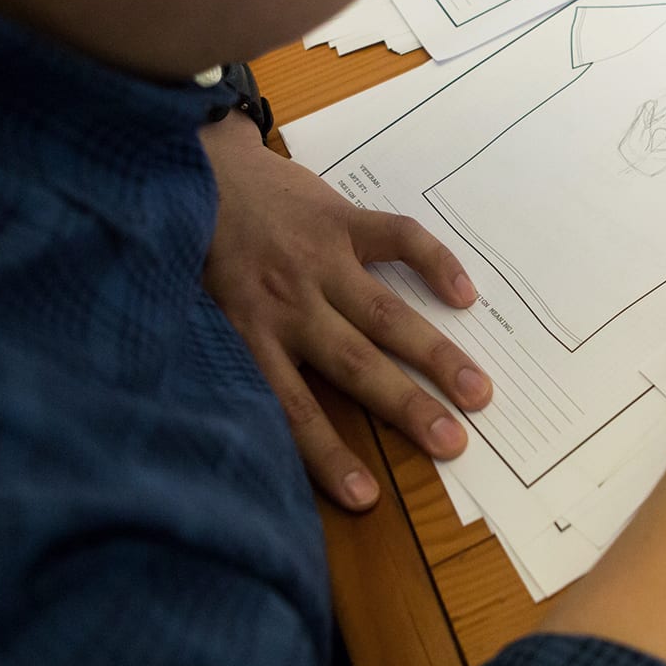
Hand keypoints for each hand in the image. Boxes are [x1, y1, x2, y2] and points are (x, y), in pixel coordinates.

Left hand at [200, 115, 489, 510]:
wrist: (188, 168)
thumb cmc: (190, 250)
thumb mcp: (190, 314)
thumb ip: (220, 362)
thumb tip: (235, 433)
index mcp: (247, 332)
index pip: (289, 407)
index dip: (326, 454)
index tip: (365, 497)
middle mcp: (288, 302)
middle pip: (354, 364)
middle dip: (406, 407)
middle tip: (453, 443)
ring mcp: (319, 258)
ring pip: (383, 313)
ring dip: (434, 352)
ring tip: (477, 389)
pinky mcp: (340, 218)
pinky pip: (397, 239)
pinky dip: (434, 263)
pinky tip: (464, 295)